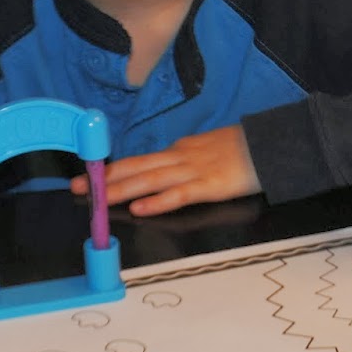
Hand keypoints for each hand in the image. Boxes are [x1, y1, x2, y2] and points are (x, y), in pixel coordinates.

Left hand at [70, 125, 259, 216]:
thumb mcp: (208, 149)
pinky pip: (179, 195)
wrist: (274, 144)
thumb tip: (164, 168)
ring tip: (97, 199)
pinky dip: (158, 202)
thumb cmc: (244, 149)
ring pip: (150, 181)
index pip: (139, 161)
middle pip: (137, 169)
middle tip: (77, 188)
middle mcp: (180, 158)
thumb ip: (185, 159)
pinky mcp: (211, 186)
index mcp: (179, 151)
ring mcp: (194, 171)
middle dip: (105, 180)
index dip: (111, 169)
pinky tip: (140, 208)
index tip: (87, 175)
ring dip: (121, 190)